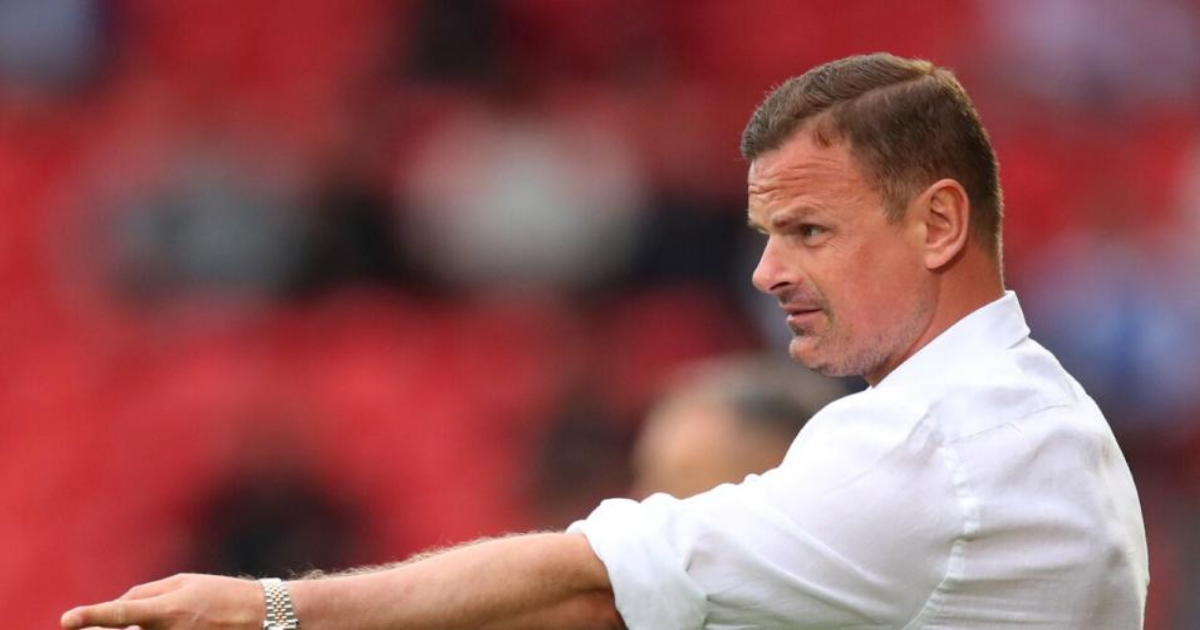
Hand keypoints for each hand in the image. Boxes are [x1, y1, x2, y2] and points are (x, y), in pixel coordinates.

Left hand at [61, 573, 264, 629]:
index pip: (120, 614)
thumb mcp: (184, 582)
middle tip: (86, 623)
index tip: (67, 620)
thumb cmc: (220, 594)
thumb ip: (145, 593)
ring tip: (167, 615)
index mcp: (167, 609)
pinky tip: (170, 621)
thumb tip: (116, 609)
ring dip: (135, 629)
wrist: (258, 617)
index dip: (91, 616)